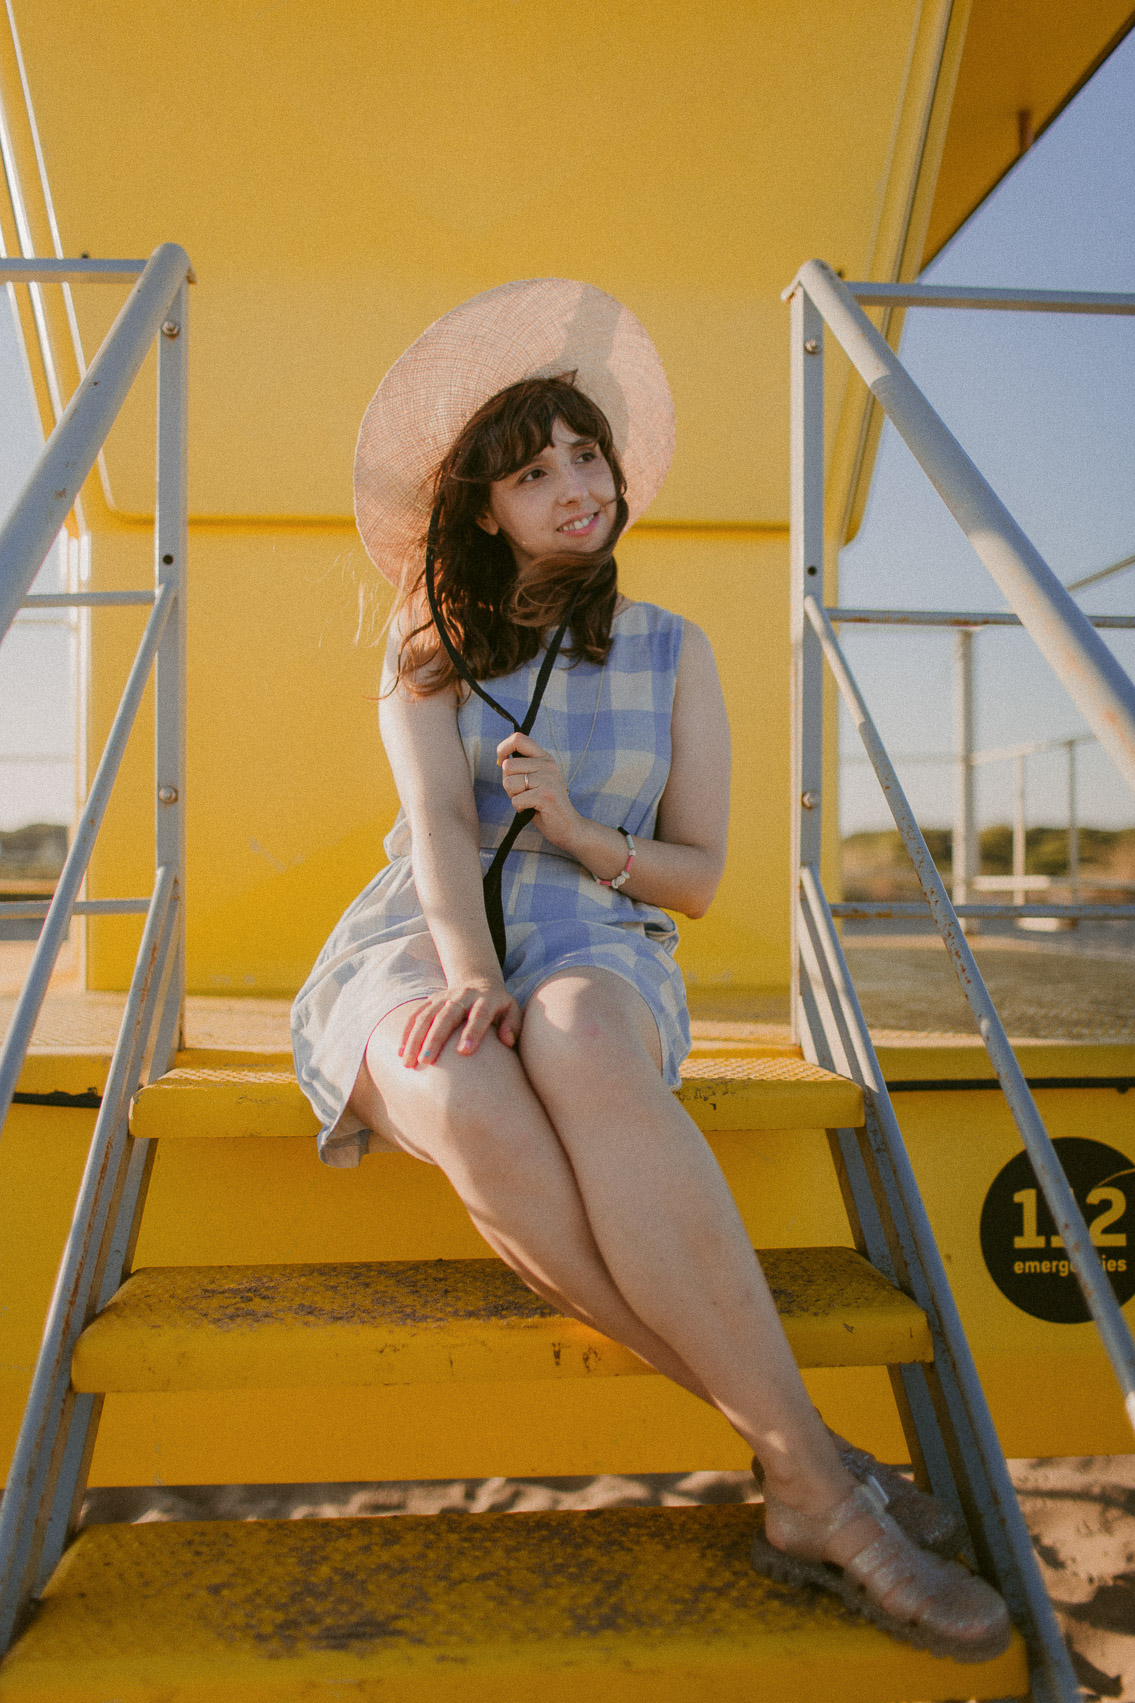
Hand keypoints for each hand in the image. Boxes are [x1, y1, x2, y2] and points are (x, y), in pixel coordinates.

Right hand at [400, 979, 521, 1068]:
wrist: (477, 982)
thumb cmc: (498, 1006)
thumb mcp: (512, 1010)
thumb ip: (512, 1024)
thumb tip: (507, 1041)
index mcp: (486, 999)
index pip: (479, 1014)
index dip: (472, 1032)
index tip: (464, 1052)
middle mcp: (462, 996)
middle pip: (447, 1016)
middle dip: (435, 1039)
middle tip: (426, 1062)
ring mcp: (444, 997)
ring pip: (426, 1016)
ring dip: (415, 1039)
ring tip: (407, 1062)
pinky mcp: (430, 1001)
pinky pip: (415, 1016)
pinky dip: (406, 1033)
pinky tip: (400, 1052)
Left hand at [497, 731, 580, 849]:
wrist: (568, 826)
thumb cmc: (544, 804)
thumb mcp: (534, 779)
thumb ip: (519, 768)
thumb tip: (501, 760)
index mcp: (544, 757)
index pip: (518, 738)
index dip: (503, 748)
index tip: (501, 762)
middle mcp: (547, 764)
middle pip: (507, 766)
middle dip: (508, 784)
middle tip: (524, 793)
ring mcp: (548, 779)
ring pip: (509, 783)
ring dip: (514, 796)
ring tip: (529, 801)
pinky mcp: (545, 795)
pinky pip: (516, 800)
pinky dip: (520, 808)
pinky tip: (532, 809)